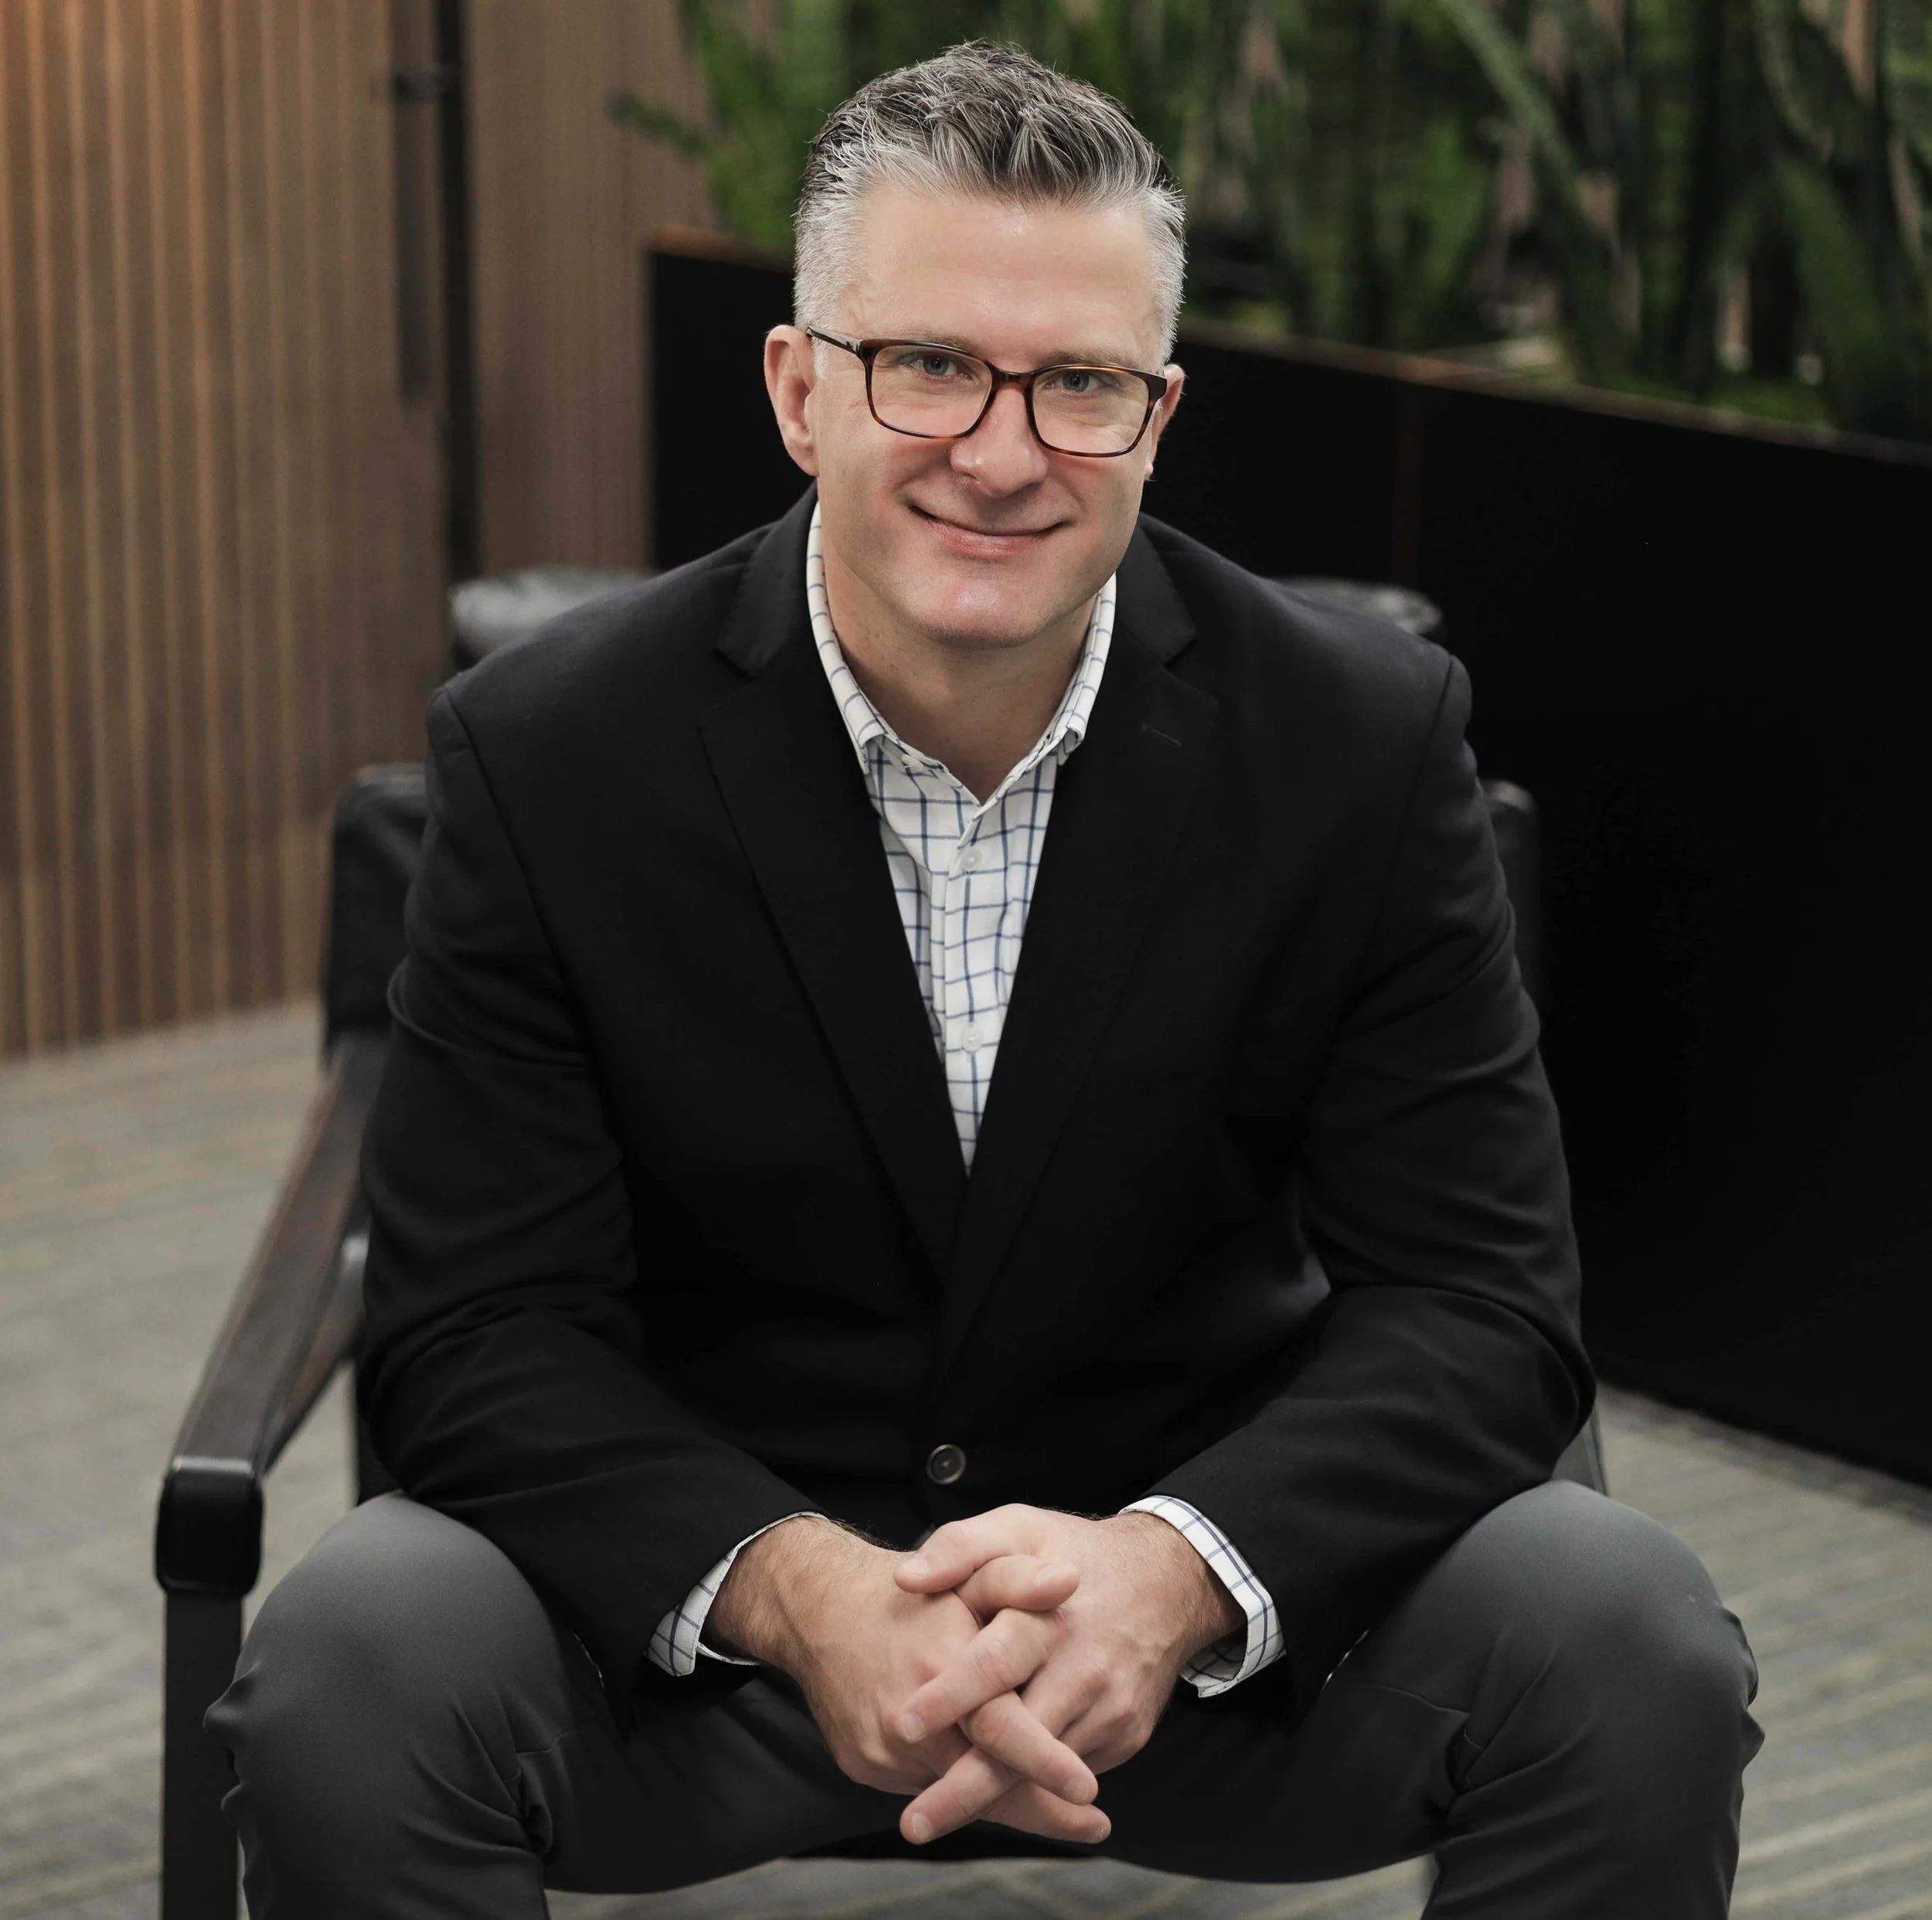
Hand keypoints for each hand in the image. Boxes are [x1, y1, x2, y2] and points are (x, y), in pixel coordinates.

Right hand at [706, 1516, 1108, 1842]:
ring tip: (1062, 1810)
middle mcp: (906, 1717)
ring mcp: (880, 1748)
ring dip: (1003, 1798)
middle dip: (1040, 1808)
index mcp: (941, 1666)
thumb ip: (1018, 1579)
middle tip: (1092, 1821)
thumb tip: (1068, 1579)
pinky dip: (959, 1783)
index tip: (1090, 1792)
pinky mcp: (863, 1763)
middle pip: (980, 1780)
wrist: (820, 1607)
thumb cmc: (911, 1592)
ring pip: (953, 1789)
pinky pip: (924, 1784)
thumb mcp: (969, 1570)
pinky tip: (993, 1776)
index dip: (1045, 1762)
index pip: (1000, 1729)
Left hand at [892, 1506, 1242, 1841]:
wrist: (1167, 1582)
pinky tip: (989, 1791)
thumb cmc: (1071, 1553)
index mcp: (1050, 1616)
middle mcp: (1084, 1669)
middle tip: (913, 1823)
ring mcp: (1110, 1710)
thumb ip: (961, 1547)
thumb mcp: (1019, 1527)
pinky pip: (1068, 1771)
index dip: (951, 1696)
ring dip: (992, 1799)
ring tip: (931, 1817)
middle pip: (1020, 1743)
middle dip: (964, 1790)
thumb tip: (905, 1579)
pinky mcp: (1125, 1736)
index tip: (903, 1725)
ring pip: (1042, 1772)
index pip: (996, 1663)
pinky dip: (1030, 1785)